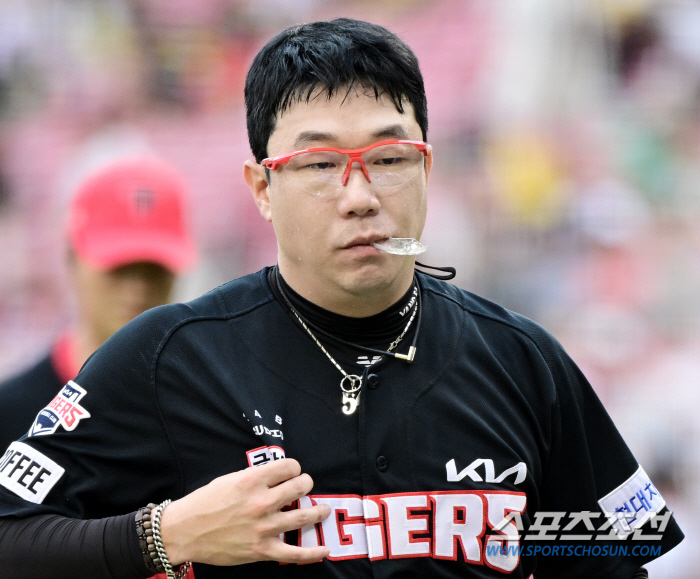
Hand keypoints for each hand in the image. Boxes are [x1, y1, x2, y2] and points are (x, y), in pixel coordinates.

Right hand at [159, 458, 330, 565]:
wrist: (184, 532)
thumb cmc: (204, 503)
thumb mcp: (229, 479)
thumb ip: (254, 477)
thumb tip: (275, 476)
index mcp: (253, 480)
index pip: (289, 466)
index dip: (294, 467)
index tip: (293, 471)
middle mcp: (262, 501)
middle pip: (300, 486)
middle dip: (306, 484)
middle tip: (305, 486)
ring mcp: (264, 527)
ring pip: (304, 515)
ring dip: (318, 511)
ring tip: (323, 510)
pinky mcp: (262, 549)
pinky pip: (295, 553)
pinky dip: (313, 553)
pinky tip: (324, 549)